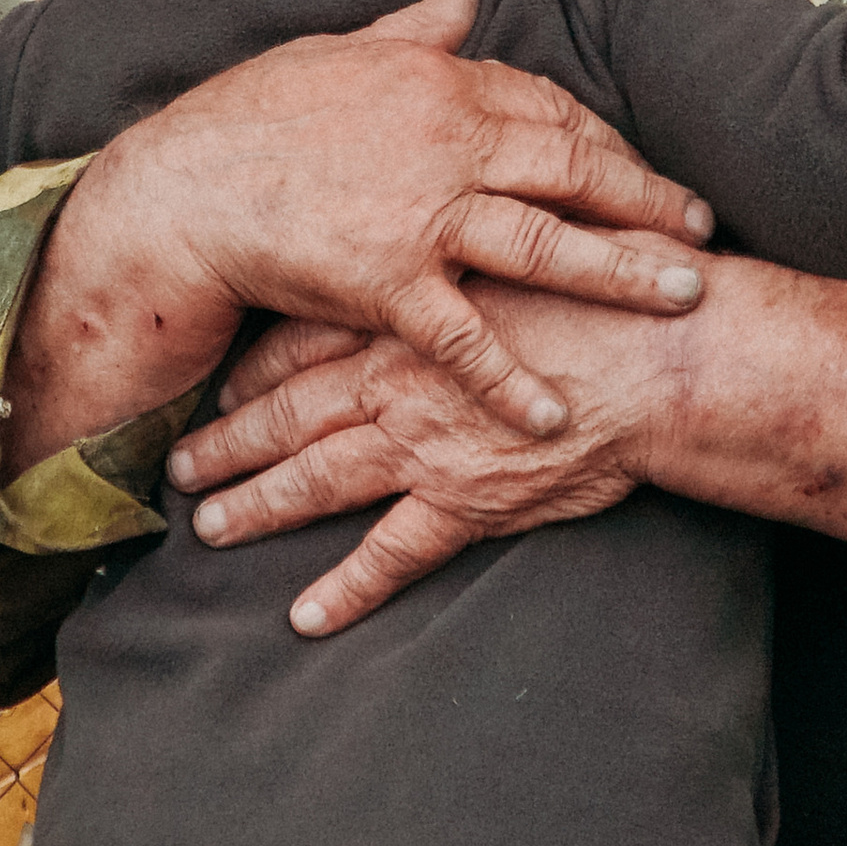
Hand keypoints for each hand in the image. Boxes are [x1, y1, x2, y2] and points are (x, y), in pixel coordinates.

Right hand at [14, 0, 713, 451]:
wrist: (178, 192)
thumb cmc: (248, 119)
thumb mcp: (336, 51)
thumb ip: (414, 24)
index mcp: (440, 80)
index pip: (550, 106)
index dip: (605, 139)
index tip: (642, 166)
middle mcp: (448, 139)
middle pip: (575, 167)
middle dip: (647, 198)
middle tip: (701, 225)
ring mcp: (424, 213)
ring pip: (550, 242)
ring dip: (625, 272)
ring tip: (685, 294)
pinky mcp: (390, 283)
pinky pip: (469, 338)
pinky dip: (514, 380)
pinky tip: (558, 417)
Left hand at [172, 273, 686, 634]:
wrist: (667, 350)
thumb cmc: (609, 288)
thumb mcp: (523, 236)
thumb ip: (473, 242)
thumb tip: (450, 228)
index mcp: (408, 308)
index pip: (306, 337)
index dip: (257, 365)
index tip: (221, 380)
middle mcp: (399, 376)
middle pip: (290, 411)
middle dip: (229, 440)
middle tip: (180, 464)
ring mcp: (426, 441)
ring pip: (317, 479)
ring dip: (258, 507)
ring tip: (211, 529)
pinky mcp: (467, 500)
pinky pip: (392, 554)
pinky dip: (347, 589)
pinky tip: (306, 617)